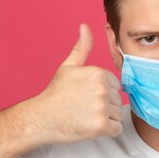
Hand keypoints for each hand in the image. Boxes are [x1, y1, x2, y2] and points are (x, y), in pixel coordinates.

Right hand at [30, 23, 122, 143]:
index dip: (102, 93)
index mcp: (98, 73)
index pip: (115, 86)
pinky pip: (117, 129)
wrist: (41, 118)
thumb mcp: (68, 67)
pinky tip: (90, 126)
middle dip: (104, 106)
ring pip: (117, 115)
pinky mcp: (100, 126)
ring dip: (105, 119)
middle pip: (117, 100)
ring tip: (85, 116)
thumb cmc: (55, 93)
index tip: (86, 96)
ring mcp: (101, 107)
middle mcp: (102, 89)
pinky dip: (107, 131)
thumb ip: (82, 48)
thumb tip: (85, 26)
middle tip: (84, 108)